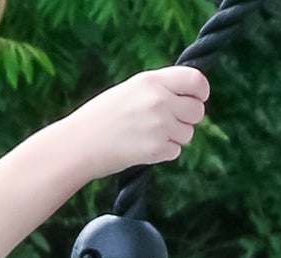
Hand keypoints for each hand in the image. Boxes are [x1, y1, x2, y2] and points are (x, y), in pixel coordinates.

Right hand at [60, 66, 208, 180]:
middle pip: (197, 111)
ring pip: (188, 134)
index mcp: (152, 81)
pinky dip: (164, 153)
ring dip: (175, 137)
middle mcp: (158, 101)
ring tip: (149, 135)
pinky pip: (175, 151)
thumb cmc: (103, 116)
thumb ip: (160, 89)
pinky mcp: (155, 150)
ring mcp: (158, 126)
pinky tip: (143, 148)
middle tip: (170, 123)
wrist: (79, 144)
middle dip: (188, 119)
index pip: (196, 81)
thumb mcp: (131, 90)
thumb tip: (190, 96)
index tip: (198, 99)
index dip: (201, 92)